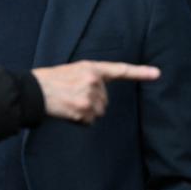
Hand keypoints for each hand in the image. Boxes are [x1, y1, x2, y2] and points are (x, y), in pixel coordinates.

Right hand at [32, 61, 159, 123]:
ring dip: (85, 113)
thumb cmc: (50, 81)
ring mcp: (90, 95)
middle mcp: (93, 80)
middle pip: (105, 101)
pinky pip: (89, 121)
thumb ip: (90, 78)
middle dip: (91, 103)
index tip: (157, 74)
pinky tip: (67, 110)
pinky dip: (79, 120)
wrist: (33, 91)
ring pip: (98, 112)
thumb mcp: (72, 71)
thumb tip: (100, 97)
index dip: (140, 72)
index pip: (120, 70)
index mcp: (91, 67)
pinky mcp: (84, 110)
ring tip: (68, 103)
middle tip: (71, 96)